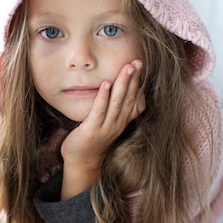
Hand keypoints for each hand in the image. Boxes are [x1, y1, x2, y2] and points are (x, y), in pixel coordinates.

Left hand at [61, 60, 144, 198]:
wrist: (81, 160)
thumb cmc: (93, 137)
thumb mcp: (109, 122)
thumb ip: (116, 107)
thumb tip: (121, 87)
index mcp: (123, 120)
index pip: (135, 99)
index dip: (138, 82)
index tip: (140, 65)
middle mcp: (118, 123)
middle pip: (128, 98)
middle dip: (133, 78)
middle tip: (137, 61)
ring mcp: (106, 127)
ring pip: (118, 103)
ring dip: (123, 84)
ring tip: (126, 68)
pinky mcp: (92, 130)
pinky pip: (100, 111)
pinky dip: (103, 97)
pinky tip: (106, 84)